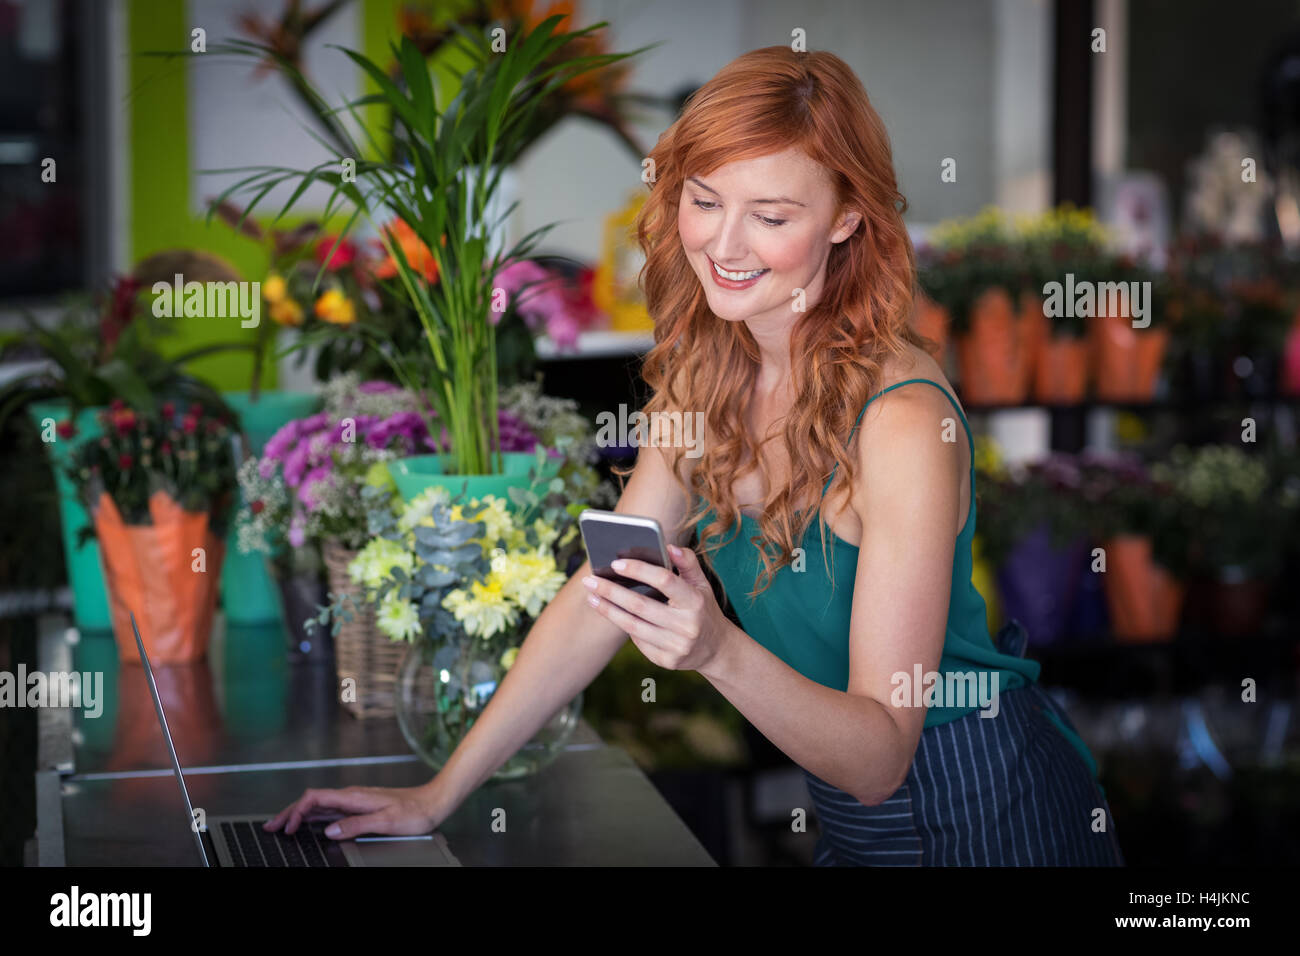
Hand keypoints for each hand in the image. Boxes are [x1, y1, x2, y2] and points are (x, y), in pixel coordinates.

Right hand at [263, 784, 443, 839]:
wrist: (433, 802)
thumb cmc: (415, 811)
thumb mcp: (386, 821)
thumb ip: (356, 824)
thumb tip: (330, 831)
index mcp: (354, 796)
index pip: (315, 798)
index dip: (297, 812)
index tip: (288, 828)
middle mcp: (352, 796)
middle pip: (312, 801)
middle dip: (289, 812)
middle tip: (271, 826)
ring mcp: (355, 801)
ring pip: (319, 805)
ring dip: (299, 814)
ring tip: (283, 826)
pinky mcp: (360, 806)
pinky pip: (330, 810)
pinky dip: (313, 817)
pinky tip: (309, 824)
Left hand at [582, 544, 734, 674]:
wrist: (716, 649)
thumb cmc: (703, 609)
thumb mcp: (702, 584)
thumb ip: (687, 563)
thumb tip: (669, 546)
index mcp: (695, 601)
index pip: (664, 580)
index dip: (639, 570)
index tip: (615, 563)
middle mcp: (687, 625)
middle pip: (640, 605)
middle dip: (611, 592)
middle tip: (589, 581)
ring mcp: (676, 646)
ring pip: (633, 626)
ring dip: (608, 611)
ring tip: (591, 597)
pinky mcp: (667, 661)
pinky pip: (638, 641)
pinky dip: (624, 626)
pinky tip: (611, 614)